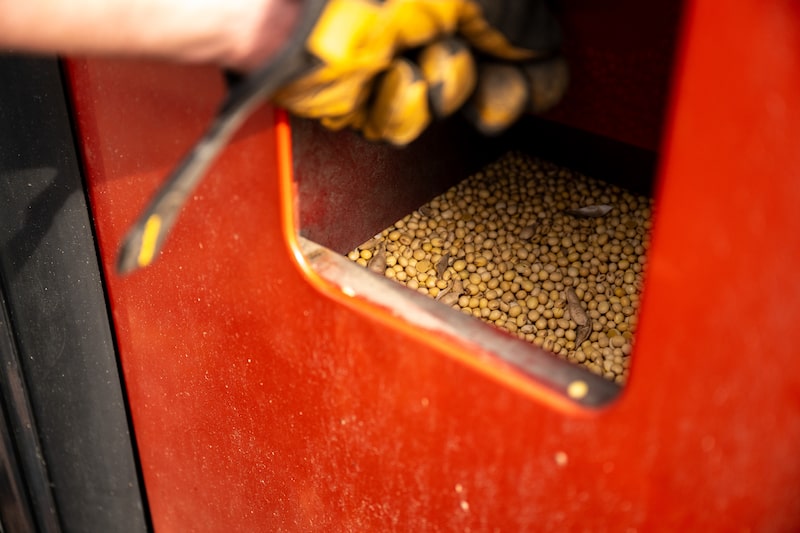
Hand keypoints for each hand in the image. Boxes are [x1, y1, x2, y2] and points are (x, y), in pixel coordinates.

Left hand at [272, 0, 566, 144]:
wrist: (292, 17)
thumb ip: (518, 16)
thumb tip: (548, 46)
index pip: (523, 36)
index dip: (537, 67)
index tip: (535, 75)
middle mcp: (429, 22)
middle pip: (493, 78)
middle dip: (497, 92)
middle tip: (492, 100)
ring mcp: (395, 60)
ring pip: (450, 104)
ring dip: (444, 88)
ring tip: (420, 62)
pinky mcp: (360, 97)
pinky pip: (402, 125)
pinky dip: (401, 109)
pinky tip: (388, 81)